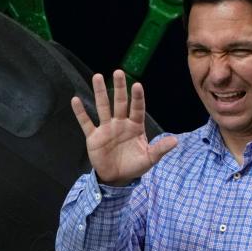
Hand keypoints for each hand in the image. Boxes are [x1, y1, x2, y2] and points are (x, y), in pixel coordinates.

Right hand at [71, 70, 176, 184]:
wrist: (116, 178)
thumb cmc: (134, 166)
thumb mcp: (149, 159)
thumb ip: (160, 149)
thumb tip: (176, 141)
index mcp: (135, 126)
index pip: (137, 108)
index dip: (137, 97)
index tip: (136, 85)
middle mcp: (120, 123)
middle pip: (120, 102)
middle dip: (119, 88)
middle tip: (118, 72)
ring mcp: (106, 128)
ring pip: (103, 107)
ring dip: (100, 92)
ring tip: (97, 77)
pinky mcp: (93, 136)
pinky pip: (86, 122)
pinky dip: (80, 112)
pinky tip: (75, 100)